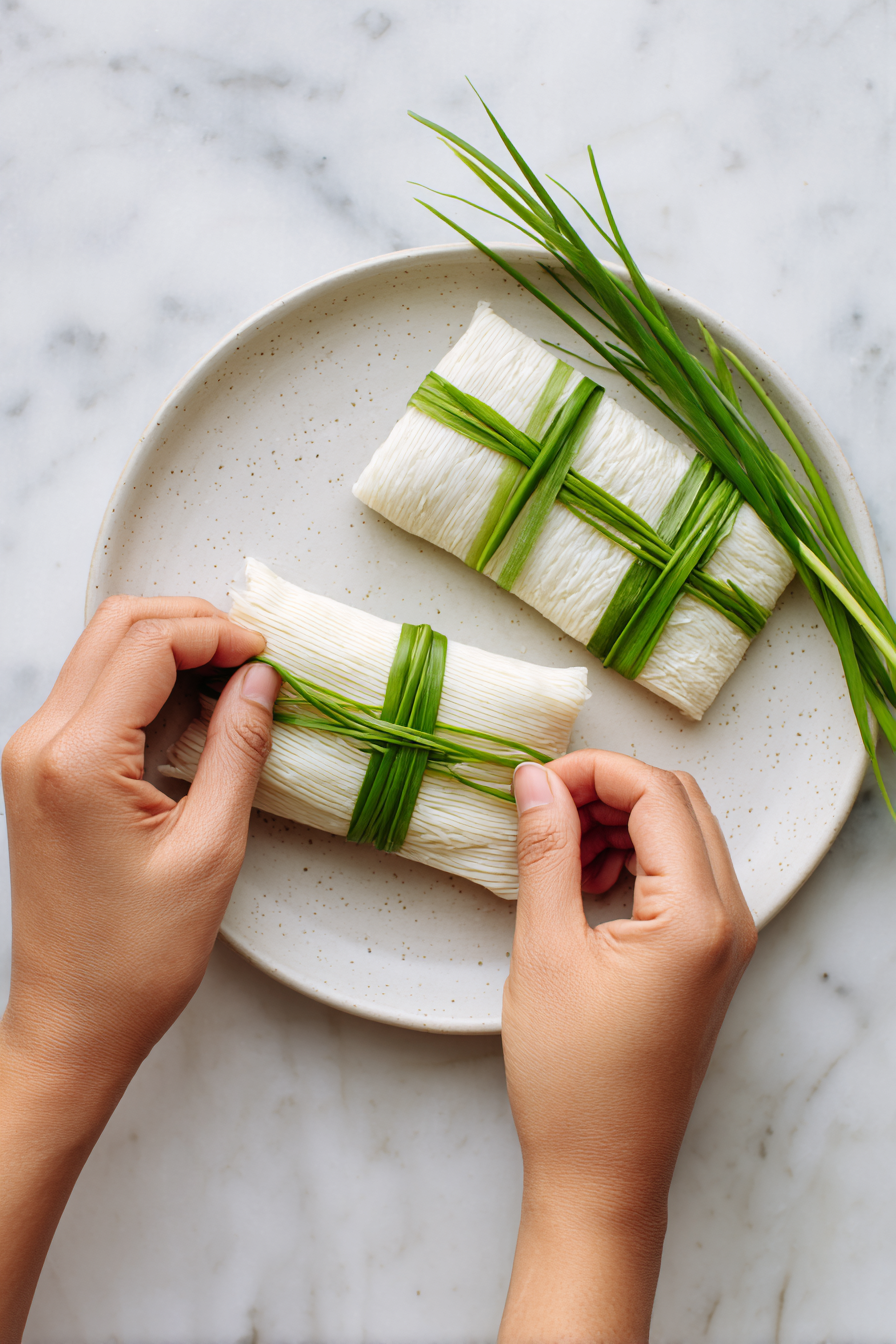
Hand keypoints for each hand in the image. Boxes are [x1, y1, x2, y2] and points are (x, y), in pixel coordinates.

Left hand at [0, 596, 279, 1342]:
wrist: (73, 1019)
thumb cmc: (135, 957)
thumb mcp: (210, 849)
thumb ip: (236, 749)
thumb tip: (260, 682)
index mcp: (77, 759)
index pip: (147, 645)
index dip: (216, 633)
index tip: (267, 654)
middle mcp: (39, 744)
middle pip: (116, 628)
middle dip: (191, 625)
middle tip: (253, 657)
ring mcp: (32, 755)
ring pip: (101, 653)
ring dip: (169, 650)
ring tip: (234, 681)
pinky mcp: (39, 772)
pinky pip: (92, 695)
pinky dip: (146, 685)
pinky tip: (194, 711)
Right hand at [500, 751, 755, 1342]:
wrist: (602, 1171)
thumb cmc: (572, 1079)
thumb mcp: (545, 950)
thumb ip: (545, 851)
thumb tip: (535, 781)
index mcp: (697, 915)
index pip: (657, 793)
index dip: (593, 771)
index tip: (536, 780)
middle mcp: (730, 920)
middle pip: (680, 802)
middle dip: (609, 789)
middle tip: (543, 806)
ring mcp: (728, 940)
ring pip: (684, 834)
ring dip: (622, 823)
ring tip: (559, 854)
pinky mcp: (711, 958)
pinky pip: (683, 876)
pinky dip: (637, 859)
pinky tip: (586, 884)